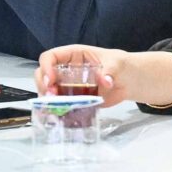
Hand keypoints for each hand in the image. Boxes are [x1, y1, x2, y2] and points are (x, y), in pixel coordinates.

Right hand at [32, 46, 171, 108]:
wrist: (128, 82)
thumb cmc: (121, 65)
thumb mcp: (117, 64)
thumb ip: (110, 71)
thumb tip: (106, 81)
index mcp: (73, 55)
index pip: (51, 57)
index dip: (46, 67)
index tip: (51, 80)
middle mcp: (66, 70)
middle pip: (43, 74)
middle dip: (43, 85)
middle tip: (51, 96)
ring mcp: (68, 85)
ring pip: (48, 90)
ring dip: (47, 99)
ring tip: (54, 108)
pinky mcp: (74, 99)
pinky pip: (60, 104)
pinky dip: (56, 110)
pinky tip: (58, 115)